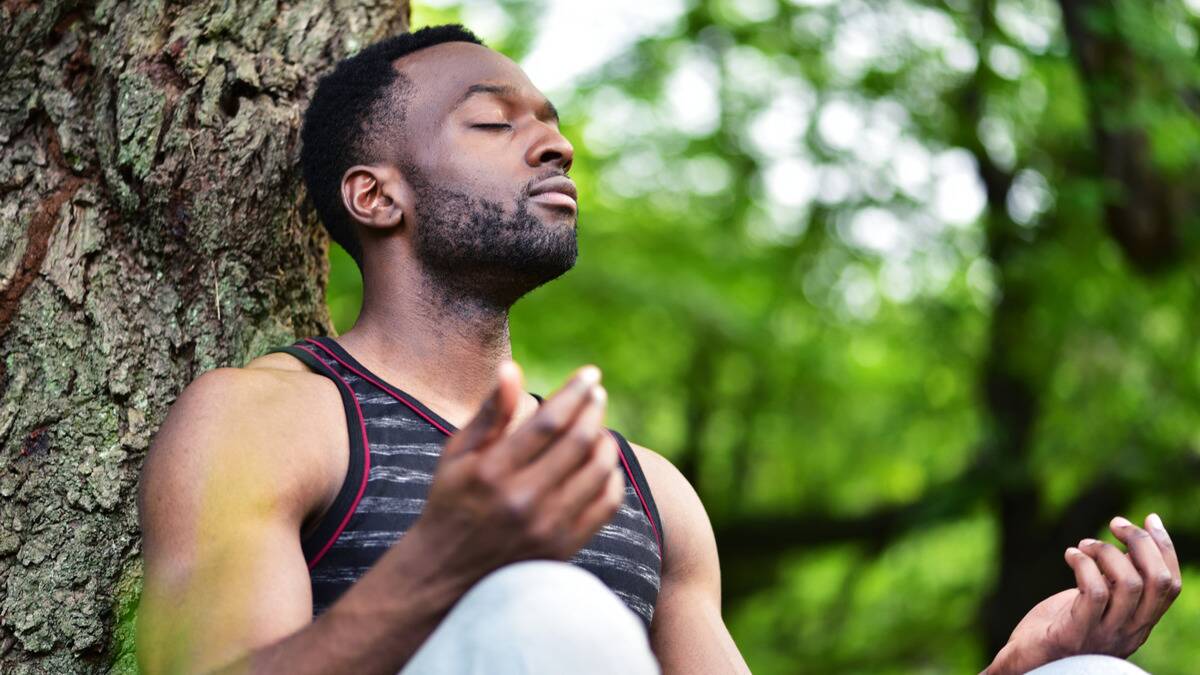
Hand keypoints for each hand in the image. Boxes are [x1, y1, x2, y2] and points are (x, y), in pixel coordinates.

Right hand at [411, 361, 625, 584]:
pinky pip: (606, 504)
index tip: (590, 374)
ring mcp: (546, 528)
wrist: (446, 573)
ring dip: (605, 441)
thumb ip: (489, 412)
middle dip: (594, 410)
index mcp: (492, 472)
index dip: (574, 392)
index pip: (548, 421)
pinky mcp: (564, 548)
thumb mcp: (458, 455)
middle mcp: (522, 500)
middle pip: (578, 442)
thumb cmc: (451, 500)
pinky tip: (603, 464)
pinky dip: (612, 477)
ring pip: (598, 471)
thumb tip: (513, 367)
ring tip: (598, 428)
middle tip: (598, 395)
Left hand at [985, 514, 1181, 674]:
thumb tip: (1130, 538)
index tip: (1150, 518)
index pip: (1169, 586)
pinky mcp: (1075, 634)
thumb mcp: (1096, 604)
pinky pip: (1094, 593)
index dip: (1164, 548)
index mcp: (1139, 623)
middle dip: (1140, 542)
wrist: (1029, 665)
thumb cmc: (1060, 629)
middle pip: (1156, 581)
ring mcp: (1103, 635)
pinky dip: (1084, 565)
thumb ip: (1114, 580)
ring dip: (1106, 552)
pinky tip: (1070, 555)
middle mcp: (1129, 631)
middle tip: (1115, 524)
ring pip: (1129, 584)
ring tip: (1084, 545)